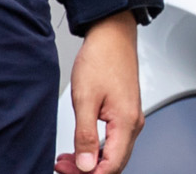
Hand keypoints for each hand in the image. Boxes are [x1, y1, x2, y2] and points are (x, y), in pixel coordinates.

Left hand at [56, 12, 141, 172]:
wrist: (112, 35)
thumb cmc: (101, 60)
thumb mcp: (85, 98)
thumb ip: (85, 134)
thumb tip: (86, 164)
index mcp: (127, 123)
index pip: (112, 165)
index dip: (89, 173)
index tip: (67, 170)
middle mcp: (133, 125)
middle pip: (114, 162)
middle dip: (88, 169)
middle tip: (62, 166)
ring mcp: (131, 119)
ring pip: (114, 153)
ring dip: (92, 160)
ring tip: (67, 158)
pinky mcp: (124, 112)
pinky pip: (114, 140)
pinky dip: (97, 148)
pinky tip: (81, 146)